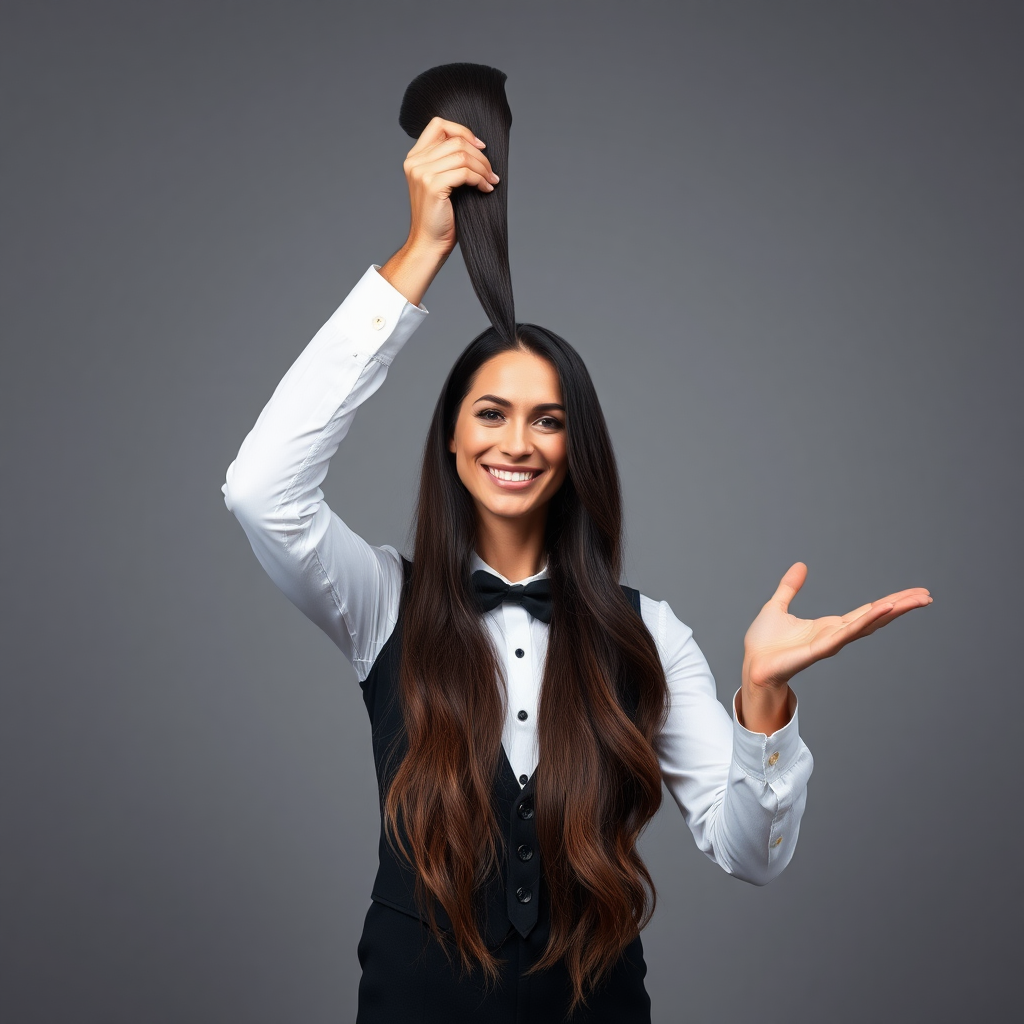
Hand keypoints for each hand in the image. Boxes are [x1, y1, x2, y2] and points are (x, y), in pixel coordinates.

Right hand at [402, 115, 499, 255]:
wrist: (429, 244)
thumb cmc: (439, 217)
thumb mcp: (441, 183)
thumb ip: (448, 162)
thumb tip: (478, 146)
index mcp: (415, 158)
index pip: (438, 125)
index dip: (463, 131)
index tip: (480, 147)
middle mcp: (415, 162)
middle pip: (456, 141)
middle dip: (480, 155)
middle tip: (491, 172)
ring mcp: (422, 173)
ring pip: (462, 155)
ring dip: (483, 168)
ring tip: (491, 181)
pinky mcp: (432, 186)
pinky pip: (464, 172)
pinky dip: (480, 179)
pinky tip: (485, 189)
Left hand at [743, 562, 932, 690]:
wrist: (751, 666)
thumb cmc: (764, 644)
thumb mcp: (777, 606)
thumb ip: (790, 587)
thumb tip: (800, 565)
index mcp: (830, 626)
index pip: (867, 611)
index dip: (890, 602)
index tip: (913, 593)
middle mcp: (836, 635)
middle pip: (875, 618)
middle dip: (901, 606)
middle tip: (927, 596)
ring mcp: (830, 643)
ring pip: (866, 624)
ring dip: (890, 612)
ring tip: (913, 600)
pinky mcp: (819, 649)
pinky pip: (846, 633)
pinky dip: (865, 621)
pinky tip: (882, 610)